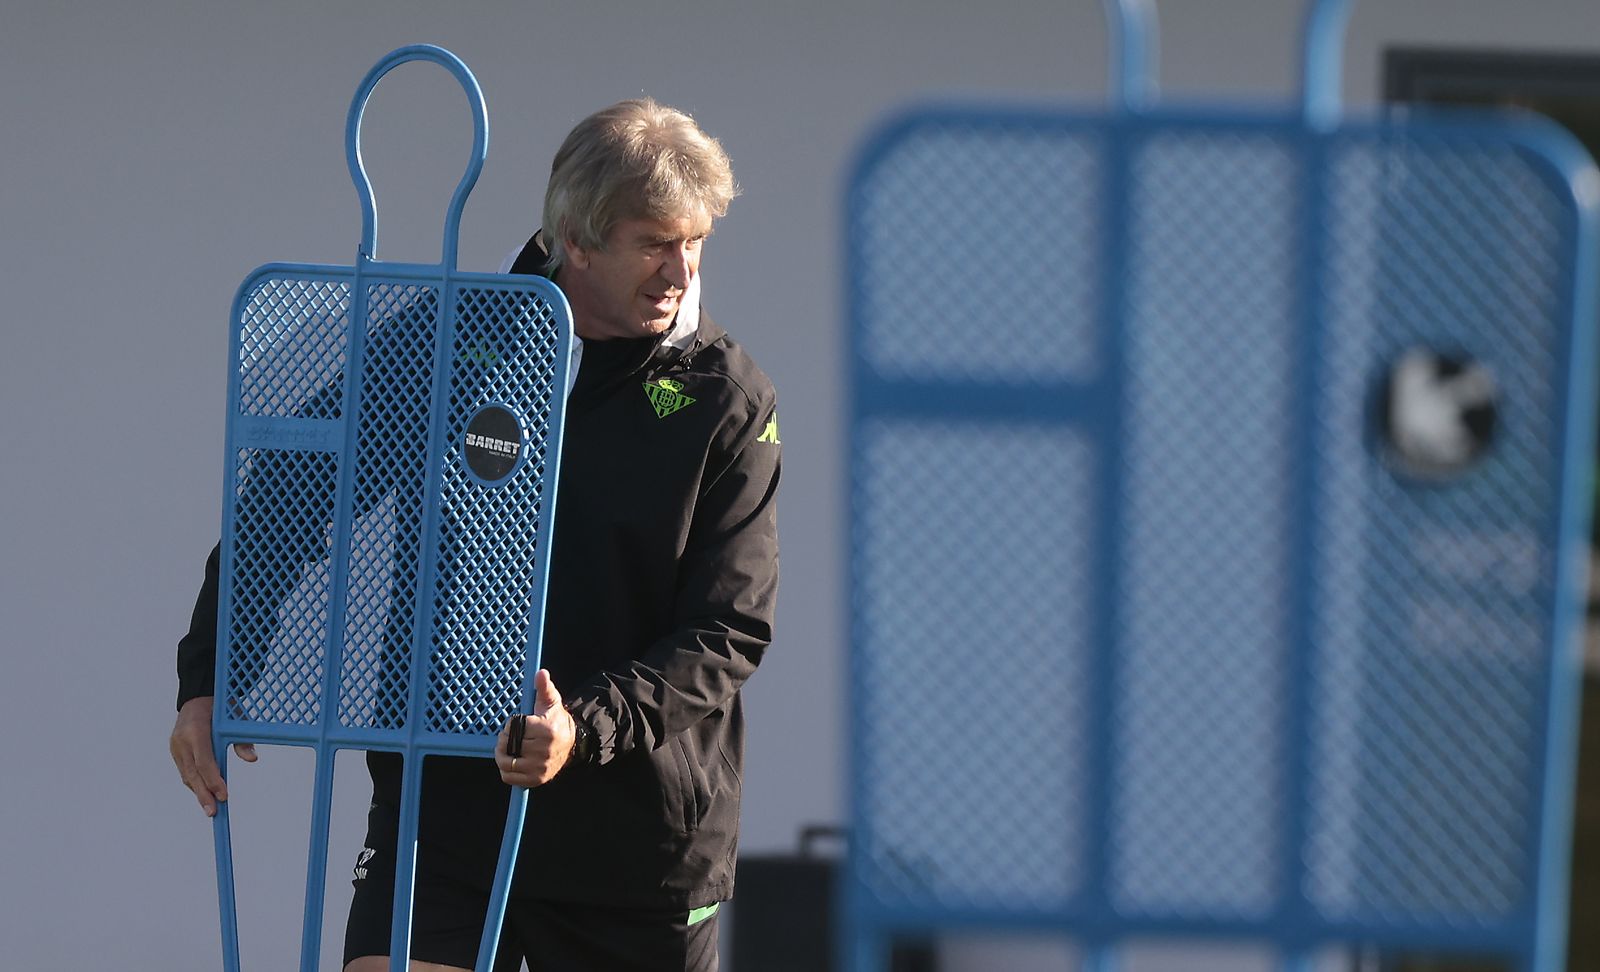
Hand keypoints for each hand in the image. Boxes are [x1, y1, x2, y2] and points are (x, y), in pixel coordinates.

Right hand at [169, 697, 256, 816]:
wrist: (198, 697)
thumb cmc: (221, 707)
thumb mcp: (236, 718)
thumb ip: (242, 739)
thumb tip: (252, 759)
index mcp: (195, 730)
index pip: (203, 761)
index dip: (213, 780)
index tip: (224, 796)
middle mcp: (181, 740)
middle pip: (192, 773)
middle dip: (203, 794)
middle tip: (214, 813)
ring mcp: (175, 747)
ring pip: (187, 775)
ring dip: (199, 792)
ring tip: (211, 808)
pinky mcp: (175, 751)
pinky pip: (185, 771)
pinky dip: (196, 783)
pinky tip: (205, 793)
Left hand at [496, 670, 573, 787]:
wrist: (571, 743)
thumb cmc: (555, 721)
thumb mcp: (551, 702)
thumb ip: (544, 687)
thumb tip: (541, 672)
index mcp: (547, 730)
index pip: (515, 727)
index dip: (511, 724)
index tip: (516, 723)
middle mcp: (545, 751)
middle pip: (509, 745)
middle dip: (504, 738)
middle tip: (509, 736)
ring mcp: (540, 767)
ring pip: (507, 763)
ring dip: (501, 755)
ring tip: (506, 748)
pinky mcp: (537, 779)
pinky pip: (510, 778)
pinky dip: (505, 771)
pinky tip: (511, 760)